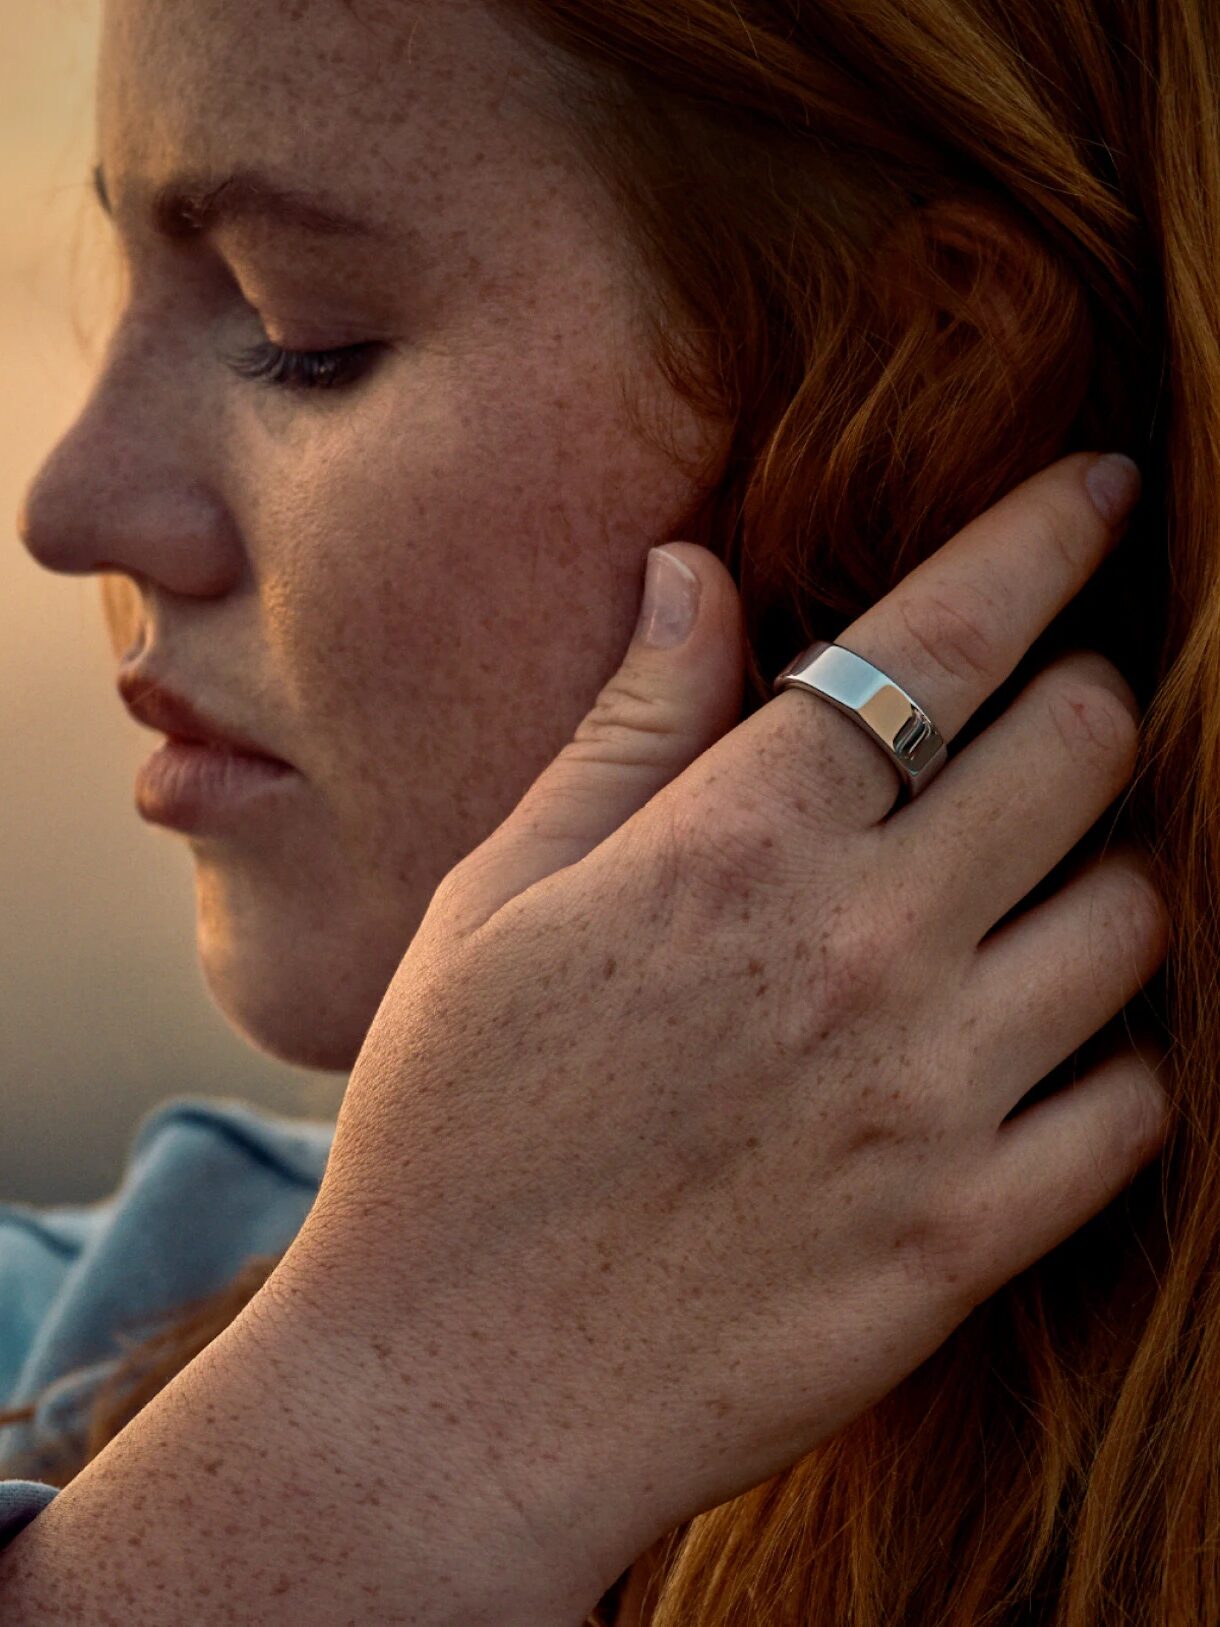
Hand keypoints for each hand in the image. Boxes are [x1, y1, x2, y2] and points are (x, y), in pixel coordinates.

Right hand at [282, 453, 1168, 1614]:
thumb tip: (698, 574)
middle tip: (1036, 715)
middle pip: (1080, 750)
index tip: (1097, 489)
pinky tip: (1033, 1046)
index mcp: (733, 849)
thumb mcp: (500, 899)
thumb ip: (627, 728)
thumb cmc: (452, 1124)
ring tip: (1025, 888)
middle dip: (1082, 697)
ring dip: (1100, 872)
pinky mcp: (968, 1239)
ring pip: (1136, 918)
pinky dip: (1111, 1053)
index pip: (940, 641)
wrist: (454, 1391)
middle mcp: (860, 955)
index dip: (1040, 538)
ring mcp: (932, 1103)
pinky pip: (1135, 1104)